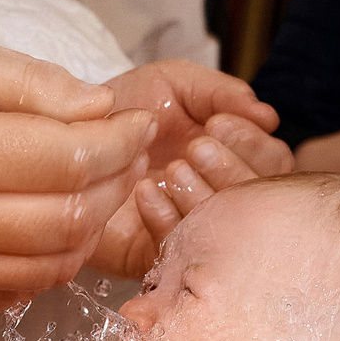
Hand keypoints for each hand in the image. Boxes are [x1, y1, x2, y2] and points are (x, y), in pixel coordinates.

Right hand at [0, 40, 154, 314]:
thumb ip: (37, 85)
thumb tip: (104, 112)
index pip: (75, 158)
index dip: (123, 141)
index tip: (141, 124)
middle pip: (74, 216)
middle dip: (119, 183)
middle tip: (131, 157)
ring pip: (55, 263)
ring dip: (92, 228)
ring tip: (102, 191)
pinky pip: (20, 290)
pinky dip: (51, 262)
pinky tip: (55, 228)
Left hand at [88, 62, 291, 279]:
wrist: (66, 135)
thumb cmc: (122, 109)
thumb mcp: (174, 84)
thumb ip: (220, 91)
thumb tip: (268, 116)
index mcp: (233, 156)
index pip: (273, 162)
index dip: (252, 144)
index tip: (218, 124)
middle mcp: (221, 194)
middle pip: (260, 201)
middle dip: (232, 170)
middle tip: (196, 148)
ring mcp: (194, 227)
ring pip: (227, 229)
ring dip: (204, 195)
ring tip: (173, 169)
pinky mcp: (158, 256)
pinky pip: (180, 250)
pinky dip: (168, 221)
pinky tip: (147, 193)